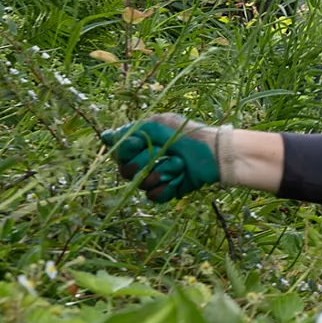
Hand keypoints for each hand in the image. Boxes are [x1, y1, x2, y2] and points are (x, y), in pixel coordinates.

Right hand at [100, 112, 235, 201]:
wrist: (216, 154)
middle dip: (147, 161)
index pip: (119, 153)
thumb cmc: (190, 136)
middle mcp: (145, 161)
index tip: (139, 144)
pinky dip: (168, 186)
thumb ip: (132, 131)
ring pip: (141, 184)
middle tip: (166, 153)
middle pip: (126, 171)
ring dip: (162, 173)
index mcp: (142, 143)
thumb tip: (105, 137)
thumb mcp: (161, 126)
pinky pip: (154, 196)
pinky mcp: (167, 190)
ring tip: (180, 164)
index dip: (127, 151)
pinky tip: (181, 177)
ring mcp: (156, 177)